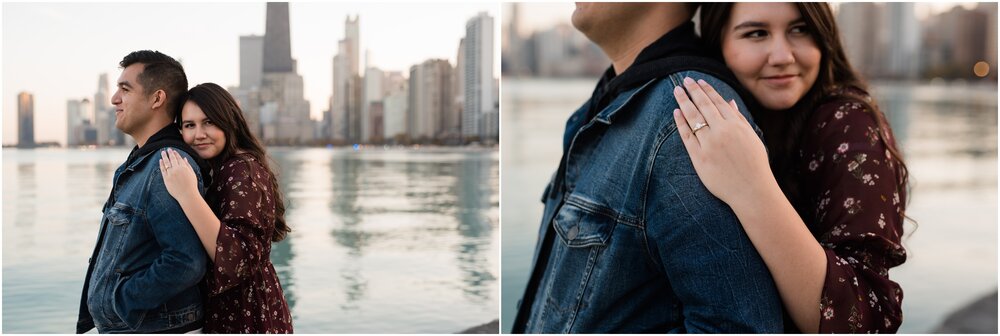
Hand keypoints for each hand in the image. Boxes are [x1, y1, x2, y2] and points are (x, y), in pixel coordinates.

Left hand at [159, 148, 199, 203]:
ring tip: (162, 152)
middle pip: (172, 159)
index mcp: (184, 167)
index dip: (176, 154)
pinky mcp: (166, 179)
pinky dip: (161, 164)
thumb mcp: (192, 174)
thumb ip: (188, 165)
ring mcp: (171, 174)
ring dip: (164, 157)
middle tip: (167, 149)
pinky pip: (163, 170)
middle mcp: (176, 169)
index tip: (173, 150)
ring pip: (166, 163)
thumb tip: (184, 158)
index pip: (178, 158)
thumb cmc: (191, 185)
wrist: (187, 195)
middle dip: (169, 153)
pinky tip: (160, 161)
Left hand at [671, 77, 775, 205]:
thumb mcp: (752, 138)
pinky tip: (676, 112)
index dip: (706, 90)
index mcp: (736, 125)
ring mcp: (709, 144)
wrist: (752, 191)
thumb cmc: (755, 165)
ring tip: (677, 91)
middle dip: (693, 91)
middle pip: (703, 106)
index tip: (698, 81)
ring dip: (684, 102)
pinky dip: (681, 123)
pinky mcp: (699, 158)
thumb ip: (739, 119)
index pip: (717, 102)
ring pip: (693, 118)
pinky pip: (687, 136)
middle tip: (684, 80)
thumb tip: (729, 102)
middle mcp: (722, 132)